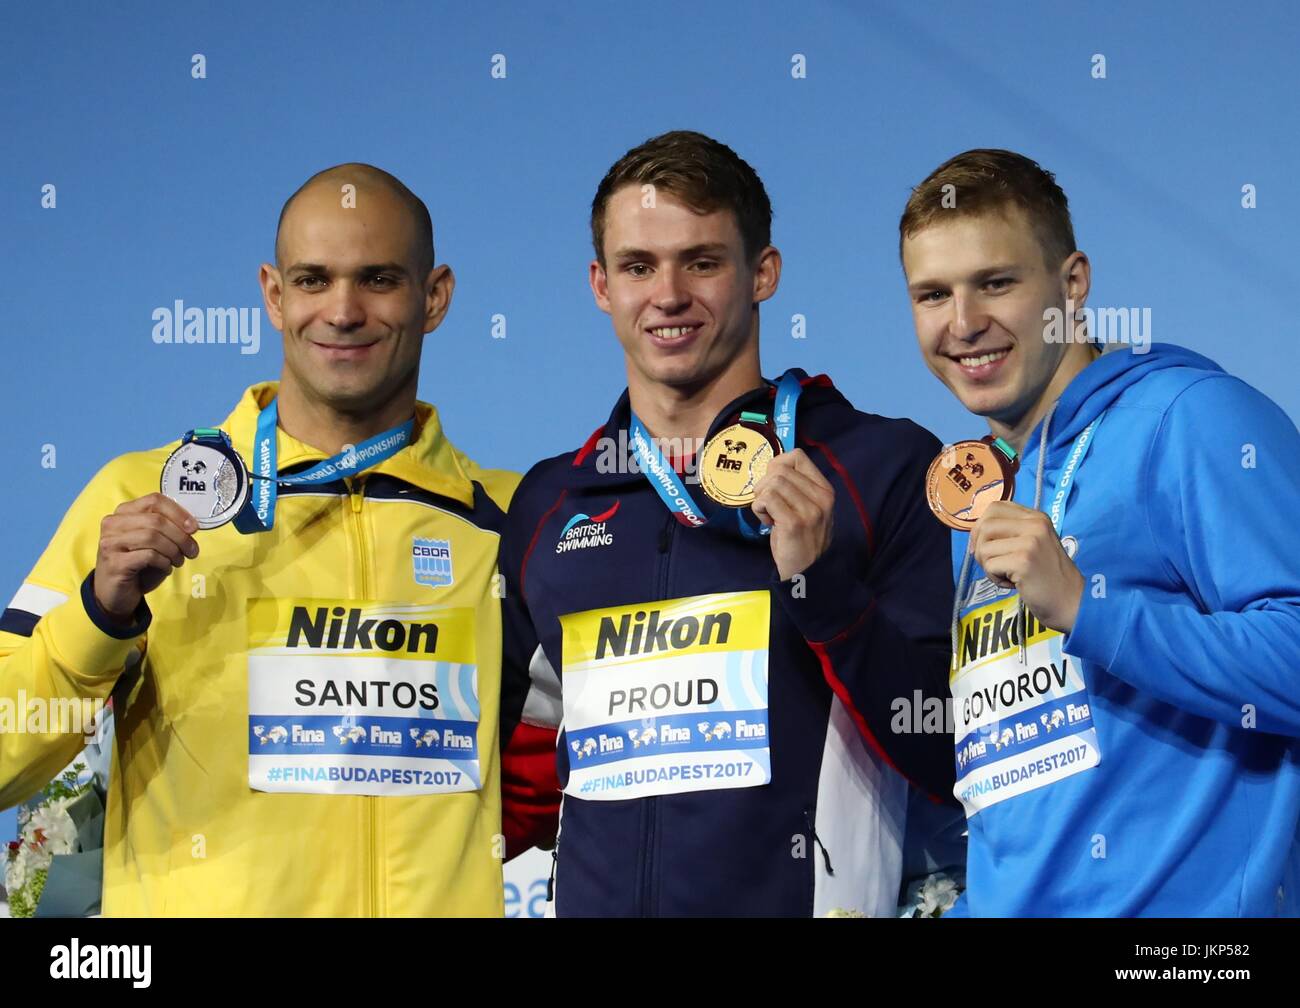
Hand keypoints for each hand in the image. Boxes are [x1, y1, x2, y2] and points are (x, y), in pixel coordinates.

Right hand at [93, 493, 199, 624]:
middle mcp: (113, 524)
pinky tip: (165, 568)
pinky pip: (148, 556)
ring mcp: (110, 543)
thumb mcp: (154, 542)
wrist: (115, 593)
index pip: (155, 500)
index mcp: (124, 512)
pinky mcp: (114, 562)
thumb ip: (168, 529)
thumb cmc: (138, 564)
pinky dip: (164, 562)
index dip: (179, 513)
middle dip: (181, 536)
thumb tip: (192, 526)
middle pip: (157, 520)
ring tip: (178, 561)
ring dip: (174, 550)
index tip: (194, 528)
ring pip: (153, 537)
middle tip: (192, 551)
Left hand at [751, 448, 833, 581]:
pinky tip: (767, 522)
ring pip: (772, 483)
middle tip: (768, 505)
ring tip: (769, 515)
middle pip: (779, 470)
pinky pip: (766, 499)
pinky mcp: (794, 523)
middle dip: (765, 485)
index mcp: (825, 489)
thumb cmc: (802, 539)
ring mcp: (809, 510)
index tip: (773, 485)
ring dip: (761, 498)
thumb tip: (771, 467)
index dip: (777, 465)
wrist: (808, 572)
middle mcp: (821, 497)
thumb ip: (795, 487)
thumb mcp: (807, 508)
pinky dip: (759, 509)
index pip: (797, 456)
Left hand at [970, 500, 1083, 632]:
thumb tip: (976, 532)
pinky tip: (1013, 584)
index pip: (995, 507)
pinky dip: (995, 579)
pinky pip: (989, 566)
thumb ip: (1012, 533)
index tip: (983, 545)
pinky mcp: (1023, 561)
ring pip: (983, 548)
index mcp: (1036, 517)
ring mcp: (1030, 542)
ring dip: (988, 567)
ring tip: (1008, 575)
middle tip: (993, 565)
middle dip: (979, 548)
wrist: (1072, 601)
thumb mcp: (1034, 544)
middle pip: (985, 526)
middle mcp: (1034, 524)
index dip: (980, 526)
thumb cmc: (1048, 576)